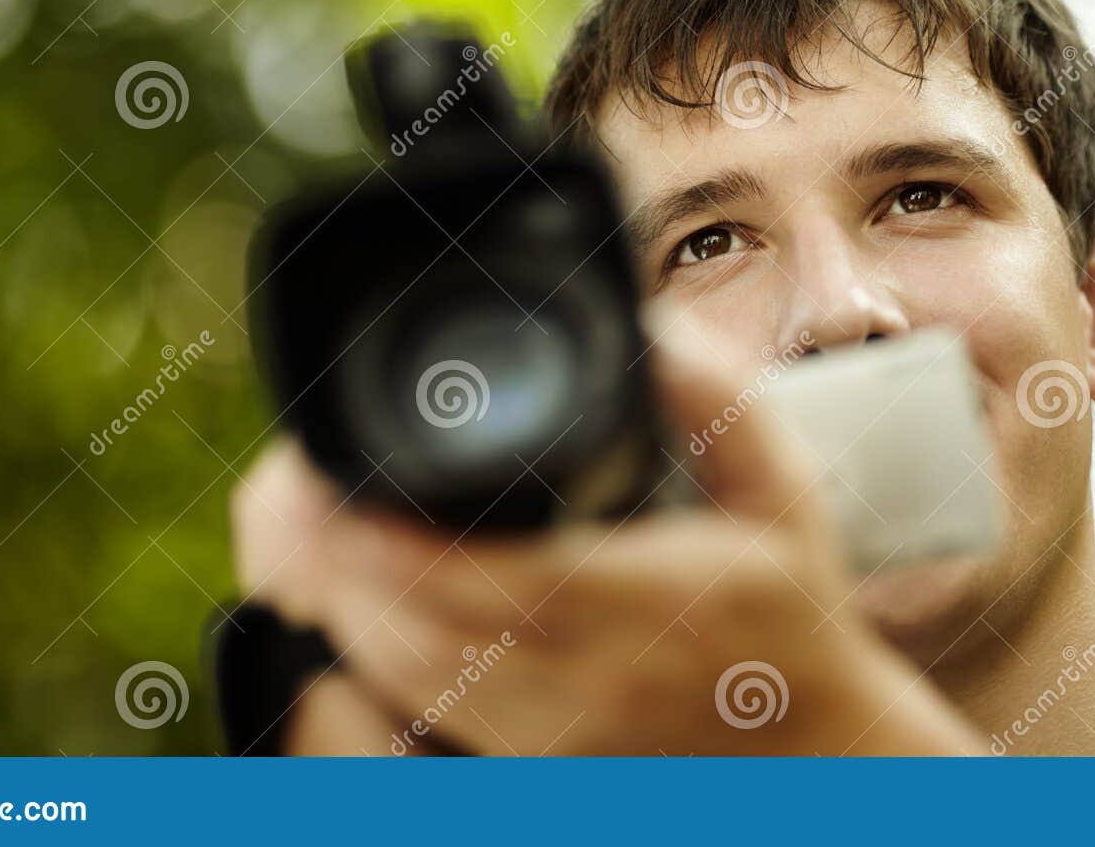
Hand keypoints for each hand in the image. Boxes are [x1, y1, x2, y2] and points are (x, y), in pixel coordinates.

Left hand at [231, 332, 985, 755]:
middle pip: (424, 635)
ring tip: (299, 529)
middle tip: (287, 490)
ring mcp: (556, 736)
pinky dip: (367, 655)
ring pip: (411, 681)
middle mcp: (595, 682)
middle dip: (335, 565)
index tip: (338, 491)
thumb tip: (646, 330)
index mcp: (657, 604)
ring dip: (338, 608)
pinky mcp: (532, 764)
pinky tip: (345, 597)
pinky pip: (424, 714)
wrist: (807, 748)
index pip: (504, 583)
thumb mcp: (780, 487)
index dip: (402, 546)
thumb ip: (715, 400)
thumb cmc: (786, 608)